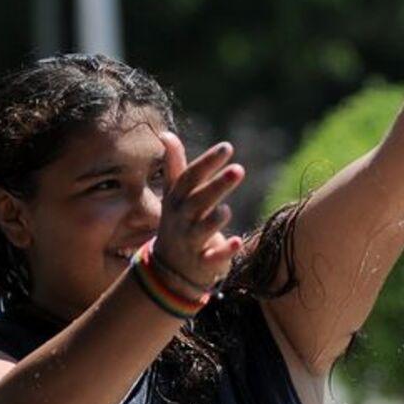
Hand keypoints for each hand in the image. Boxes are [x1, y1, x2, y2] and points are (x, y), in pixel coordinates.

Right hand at [155, 131, 244, 290]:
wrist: (168, 269)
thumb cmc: (177, 222)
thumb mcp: (173, 195)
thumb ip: (174, 166)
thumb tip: (165, 134)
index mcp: (177, 200)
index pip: (190, 178)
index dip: (207, 163)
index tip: (227, 147)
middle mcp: (182, 219)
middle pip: (198, 201)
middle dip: (216, 186)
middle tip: (239, 170)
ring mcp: (191, 242)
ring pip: (203, 230)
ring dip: (214, 220)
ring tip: (226, 210)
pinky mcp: (203, 263)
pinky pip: (213, 258)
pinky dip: (224, 251)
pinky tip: (238, 242)